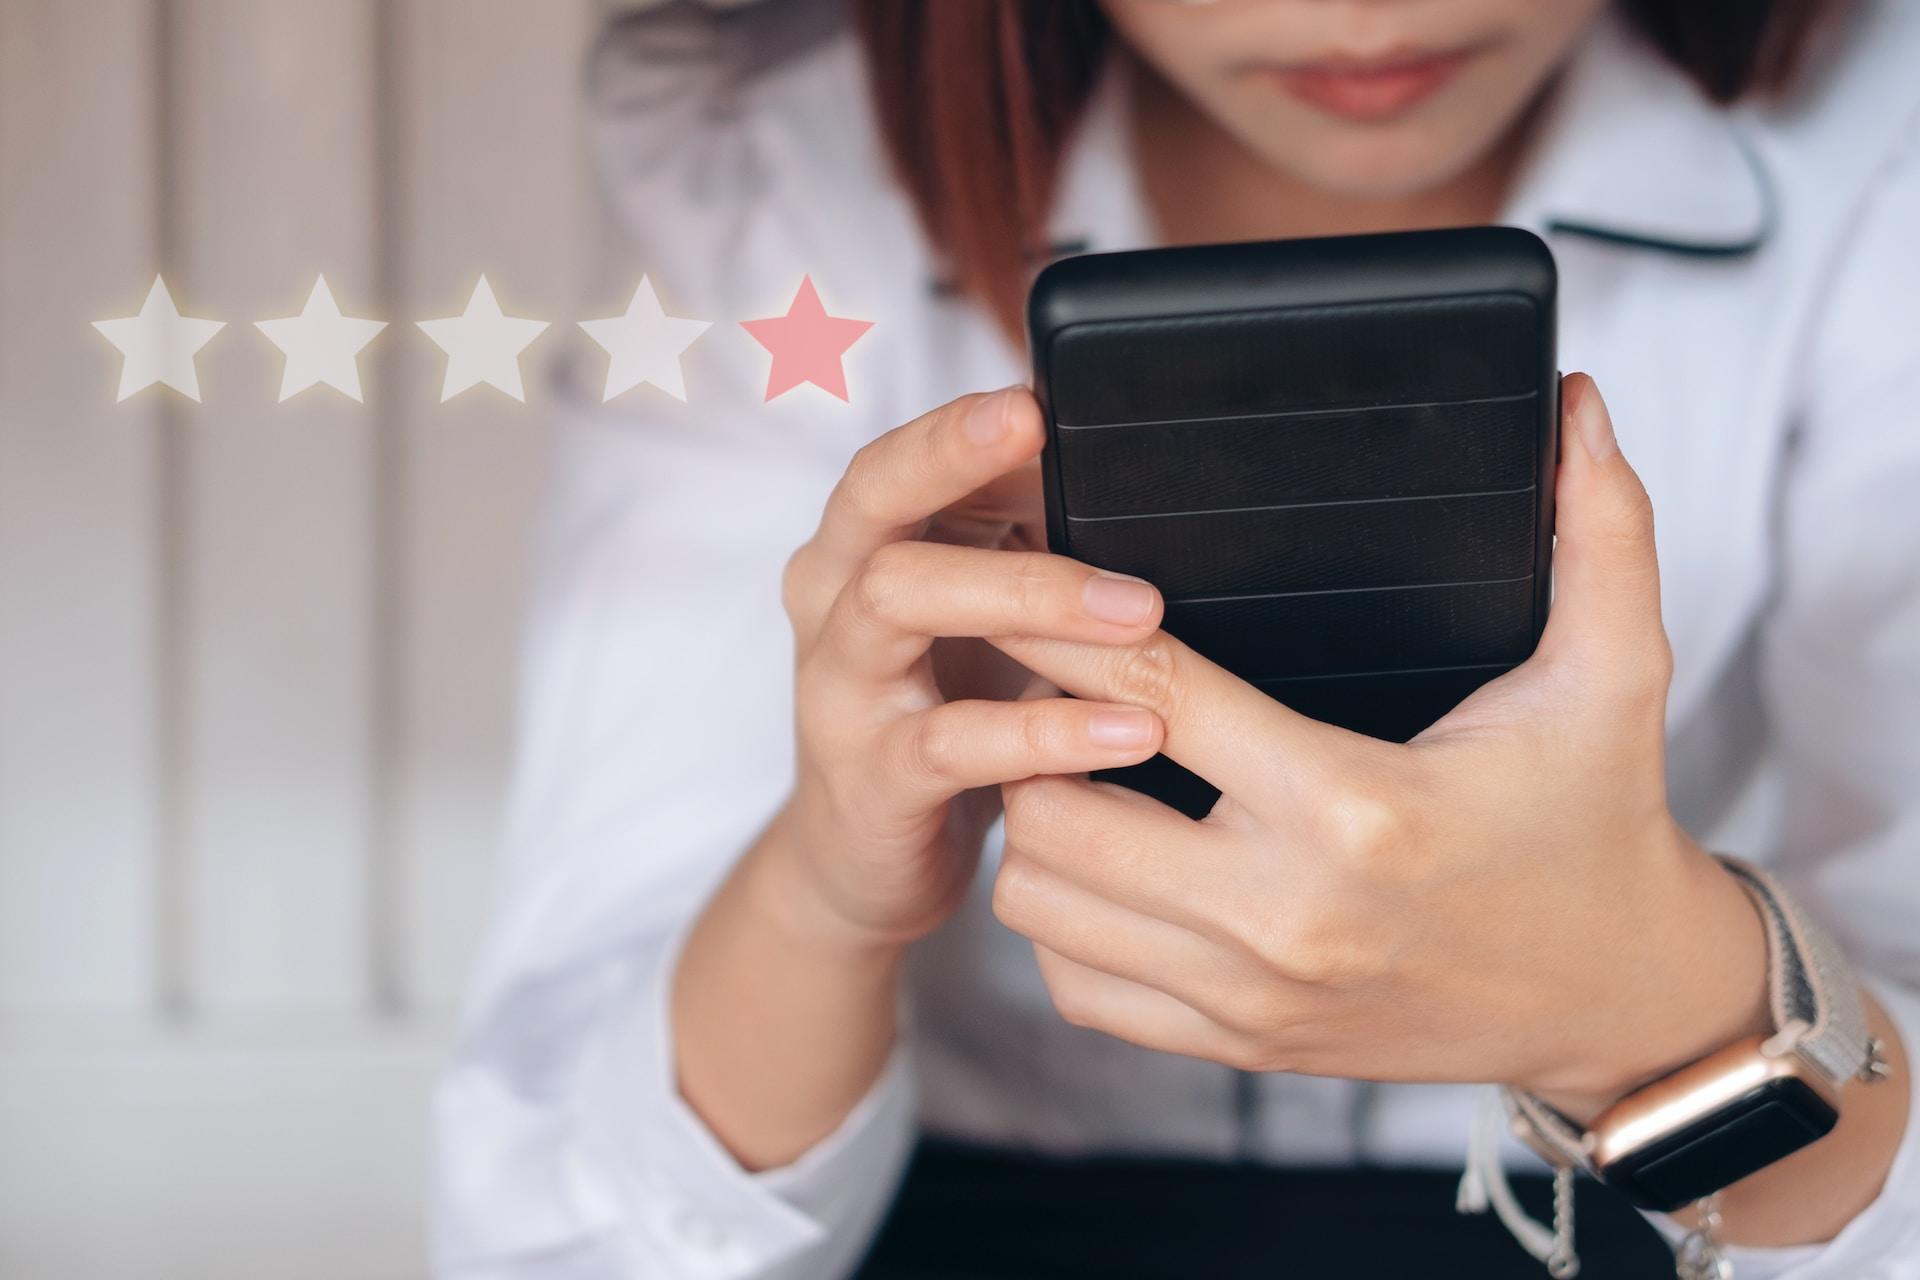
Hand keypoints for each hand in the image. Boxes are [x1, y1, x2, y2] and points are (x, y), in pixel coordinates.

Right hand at [769, 385, 1170, 952]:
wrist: (859, 865)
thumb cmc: (937, 720)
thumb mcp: (976, 623)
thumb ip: (1021, 549)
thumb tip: (1123, 474)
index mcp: (855, 552)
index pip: (889, 461)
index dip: (953, 426)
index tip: (1033, 397)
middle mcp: (830, 605)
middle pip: (873, 505)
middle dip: (957, 461)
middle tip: (1053, 443)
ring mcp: (839, 691)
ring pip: (898, 602)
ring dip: (1028, 595)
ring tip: (1138, 613)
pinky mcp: (871, 779)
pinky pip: (951, 741)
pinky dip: (1045, 732)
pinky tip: (1126, 732)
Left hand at [990, 374, 1771, 1111]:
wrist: (1614, 1000)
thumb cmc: (1597, 820)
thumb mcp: (1614, 674)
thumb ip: (1600, 529)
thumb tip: (1577, 401)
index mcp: (1353, 805)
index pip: (1152, 696)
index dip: (1064, 627)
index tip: (1021, 580)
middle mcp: (1284, 913)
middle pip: (1058, 809)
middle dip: (1034, 732)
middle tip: (1052, 680)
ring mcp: (1251, 996)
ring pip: (1043, 902)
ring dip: (1035, 826)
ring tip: (1070, 764)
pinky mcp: (1237, 1047)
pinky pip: (1076, 985)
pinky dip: (1062, 924)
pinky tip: (1102, 866)